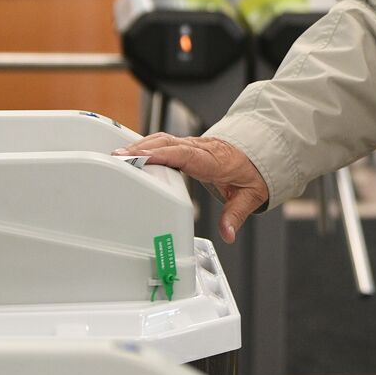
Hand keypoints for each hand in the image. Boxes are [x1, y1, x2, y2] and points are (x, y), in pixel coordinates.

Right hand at [116, 133, 268, 243]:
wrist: (258, 152)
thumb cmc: (252, 172)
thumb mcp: (251, 195)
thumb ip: (236, 214)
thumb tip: (227, 234)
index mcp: (215, 160)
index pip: (188, 155)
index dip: (165, 155)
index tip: (143, 157)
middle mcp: (201, 149)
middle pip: (169, 144)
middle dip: (143, 149)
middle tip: (119, 157)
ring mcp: (192, 145)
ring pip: (164, 140)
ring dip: (140, 146)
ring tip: (117, 155)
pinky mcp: (186, 146)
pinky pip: (164, 142)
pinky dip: (145, 146)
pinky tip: (130, 152)